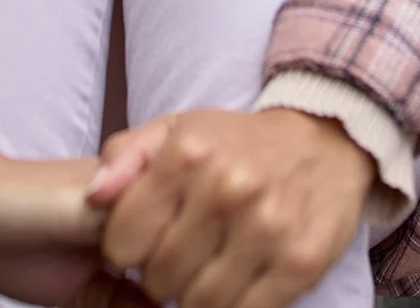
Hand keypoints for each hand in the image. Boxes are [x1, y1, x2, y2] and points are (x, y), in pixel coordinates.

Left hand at [86, 108, 373, 307]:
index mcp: (189, 155)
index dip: (125, 251)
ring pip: (200, 303)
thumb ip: (125, 156)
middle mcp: (228, 190)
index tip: (142, 243)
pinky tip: (233, 281)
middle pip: (160, 278)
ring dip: (194, 295)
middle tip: (175, 260)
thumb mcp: (177, 129)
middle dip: (159, 277)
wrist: (325, 142)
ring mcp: (268, 228)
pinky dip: (232, 306)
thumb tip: (94, 196)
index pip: (124, 241)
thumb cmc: (237, 143)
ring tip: (203, 270)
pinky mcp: (300, 263)